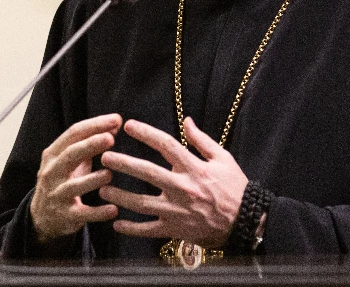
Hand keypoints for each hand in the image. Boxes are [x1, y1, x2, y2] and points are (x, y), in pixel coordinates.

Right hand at [29, 113, 121, 242]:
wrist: (43, 217)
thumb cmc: (63, 180)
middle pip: (70, 155)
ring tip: (109, 174)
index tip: (116, 119)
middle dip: (90, 145)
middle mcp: (52, 172)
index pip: (73, 134)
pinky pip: (83, 214)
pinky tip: (113, 209)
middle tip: (110, 138)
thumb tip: (115, 124)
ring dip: (92, 180)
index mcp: (53, 154)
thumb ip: (90, 142)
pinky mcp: (66, 216)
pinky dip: (98, 213)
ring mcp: (57, 195)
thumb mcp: (70, 160)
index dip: (94, 125)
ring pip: (73, 186)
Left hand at [99, 117, 247, 247]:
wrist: (246, 221)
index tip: (128, 125)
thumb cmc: (235, 187)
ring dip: (120, 196)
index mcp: (194, 168)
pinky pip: (148, 230)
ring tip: (102, 189)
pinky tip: (116, 222)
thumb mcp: (223, 158)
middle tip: (104, 156)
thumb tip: (186, 120)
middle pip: (147, 172)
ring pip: (142, 203)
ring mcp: (177, 211)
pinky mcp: (175, 229)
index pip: (165, 145)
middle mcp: (182, 188)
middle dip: (123, 163)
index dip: (146, 133)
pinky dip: (131, 228)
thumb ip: (202, 140)